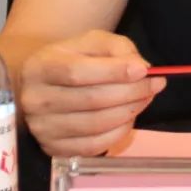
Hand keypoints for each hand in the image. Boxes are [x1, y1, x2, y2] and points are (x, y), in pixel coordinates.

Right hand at [19, 29, 165, 156]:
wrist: (42, 85)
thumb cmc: (71, 59)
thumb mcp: (92, 42)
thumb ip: (117, 48)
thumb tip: (140, 69)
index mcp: (40, 67)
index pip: (77, 72)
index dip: (113, 72)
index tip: (143, 70)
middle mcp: (35, 100)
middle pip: (90, 100)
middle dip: (131, 92)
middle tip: (156, 84)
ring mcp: (42, 129)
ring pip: (95, 125)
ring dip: (129, 112)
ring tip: (145, 98)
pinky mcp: (53, 149)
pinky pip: (93, 146)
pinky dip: (118, 133)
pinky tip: (128, 118)